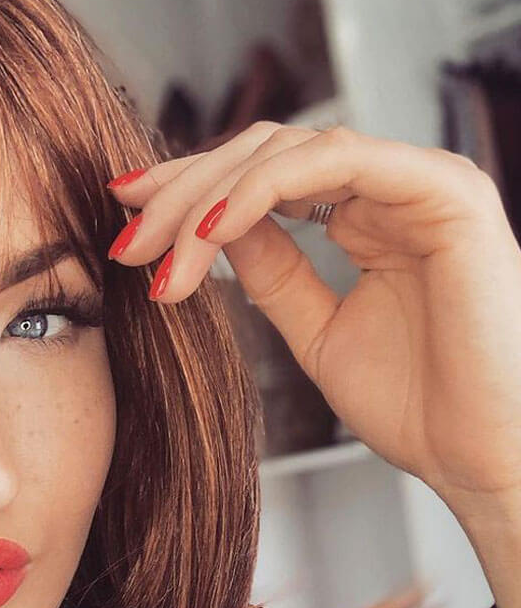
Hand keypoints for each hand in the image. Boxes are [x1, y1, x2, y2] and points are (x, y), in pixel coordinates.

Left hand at [106, 121, 520, 520]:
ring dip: (210, 195)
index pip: (266, 177)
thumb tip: (210, 226)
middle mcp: (396, 187)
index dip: (191, 194)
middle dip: (184, 191)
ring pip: (291, 150)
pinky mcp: (444, 190)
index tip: (128, 228)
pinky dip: (264, 190)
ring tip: (159, 252)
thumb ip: (272, 272)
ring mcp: (422, 182)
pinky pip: (336, 161)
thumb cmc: (420, 409)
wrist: (481, 458)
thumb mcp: (315, 333)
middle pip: (267, 153)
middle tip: (127, 240)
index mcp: (371, 214)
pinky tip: (212, 231)